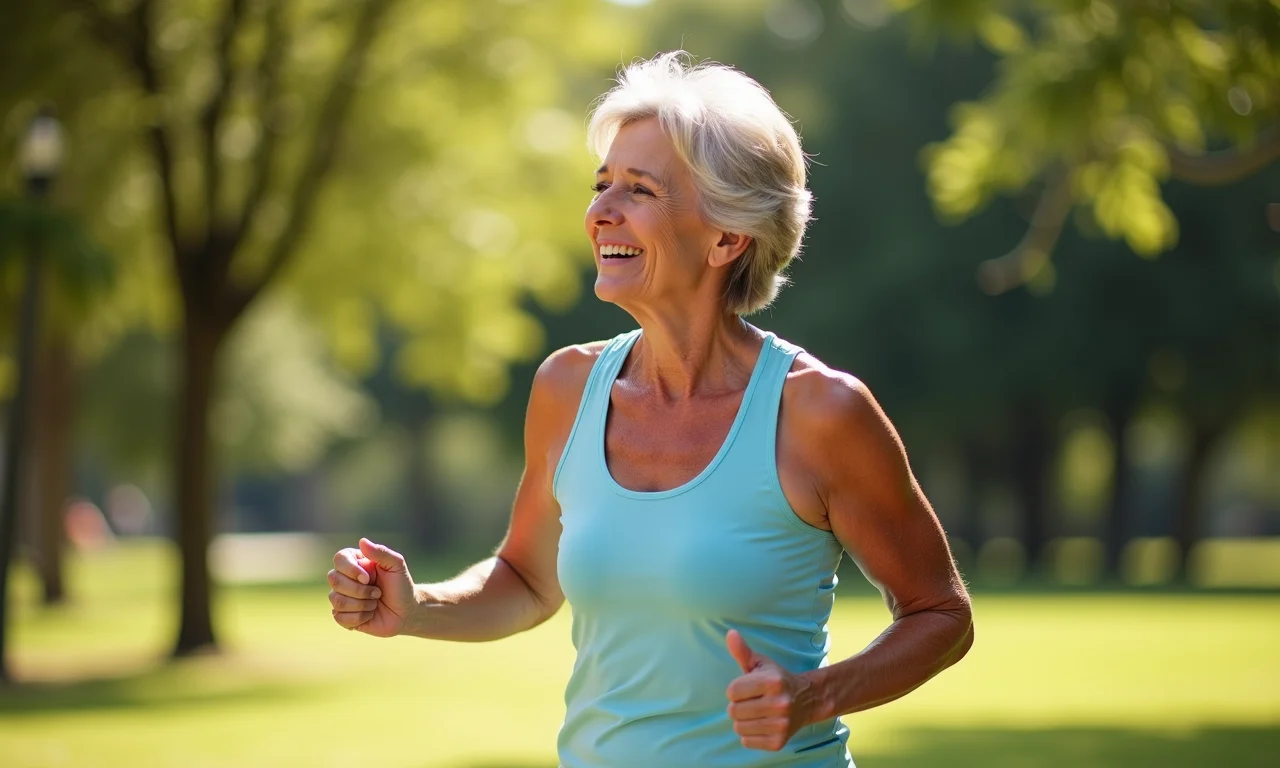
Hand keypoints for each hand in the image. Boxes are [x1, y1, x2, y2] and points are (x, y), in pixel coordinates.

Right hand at [328, 538, 416, 636]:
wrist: (406, 612)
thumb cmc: (401, 586)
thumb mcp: (397, 565)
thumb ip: (381, 552)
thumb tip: (362, 541)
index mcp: (355, 562)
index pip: (339, 559)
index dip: (351, 570)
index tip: (369, 578)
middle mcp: (344, 578)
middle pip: (334, 580)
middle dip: (360, 590)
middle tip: (378, 593)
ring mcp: (342, 597)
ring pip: (337, 600)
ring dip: (362, 604)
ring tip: (375, 603)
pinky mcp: (342, 616)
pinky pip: (340, 618)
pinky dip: (360, 618)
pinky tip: (369, 614)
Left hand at [725, 629, 821, 751]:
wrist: (806, 700)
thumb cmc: (776, 679)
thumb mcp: (761, 663)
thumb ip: (742, 651)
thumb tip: (730, 633)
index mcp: (773, 682)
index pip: (732, 691)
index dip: (736, 689)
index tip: (748, 687)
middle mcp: (780, 704)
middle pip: (733, 711)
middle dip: (738, 705)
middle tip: (751, 701)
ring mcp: (781, 725)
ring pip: (738, 728)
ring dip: (742, 721)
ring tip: (756, 712)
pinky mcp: (779, 742)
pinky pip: (746, 741)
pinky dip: (749, 734)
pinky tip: (761, 724)